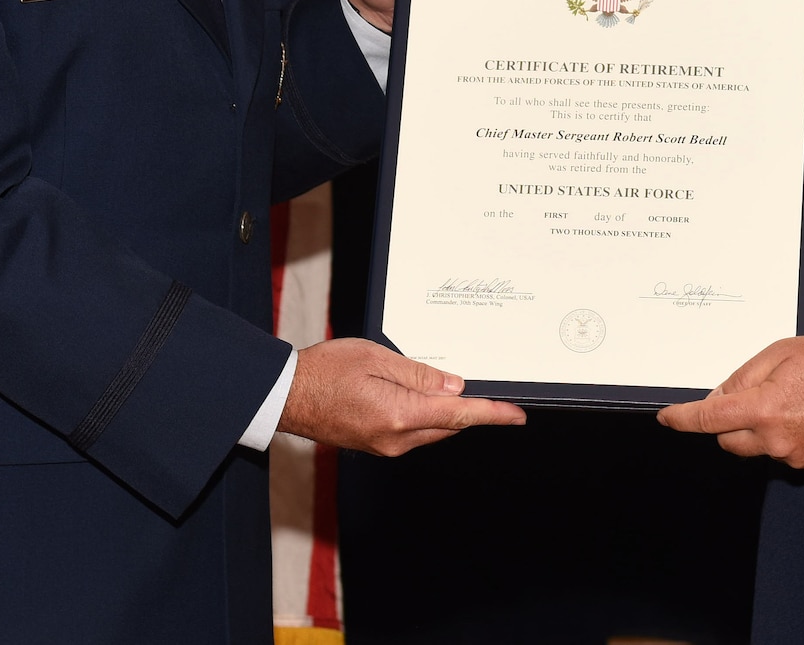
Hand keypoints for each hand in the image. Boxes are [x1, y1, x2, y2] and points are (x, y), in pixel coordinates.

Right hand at [278, 337, 526, 455]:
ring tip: (453, 387)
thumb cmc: (325, 370)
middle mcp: (396, 439)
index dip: (493, 414)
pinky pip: (414, 433)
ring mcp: (384, 446)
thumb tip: (455, 387)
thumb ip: (419, 374)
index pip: (459, 416)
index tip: (517, 414)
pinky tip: (423, 397)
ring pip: (432, 430)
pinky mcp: (375, 446)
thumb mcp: (376, 357)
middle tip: (489, 389)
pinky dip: (427, 417)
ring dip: (447, 413)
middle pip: (449, 425)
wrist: (286, 395)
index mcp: (399, 415)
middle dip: (471, 410)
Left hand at [655, 336, 803, 470]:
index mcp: (765, 409)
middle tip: (752, 396)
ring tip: (791, 401)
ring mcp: (795, 457)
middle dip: (729, 422)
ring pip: (757, 448)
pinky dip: (784, 438)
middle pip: (729, 440)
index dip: (683, 420)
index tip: (667, 419)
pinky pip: (783, 454)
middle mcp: (777, 440)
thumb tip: (719, 396)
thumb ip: (743, 376)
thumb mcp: (781, 352)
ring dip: (760, 430)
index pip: (709, 420)